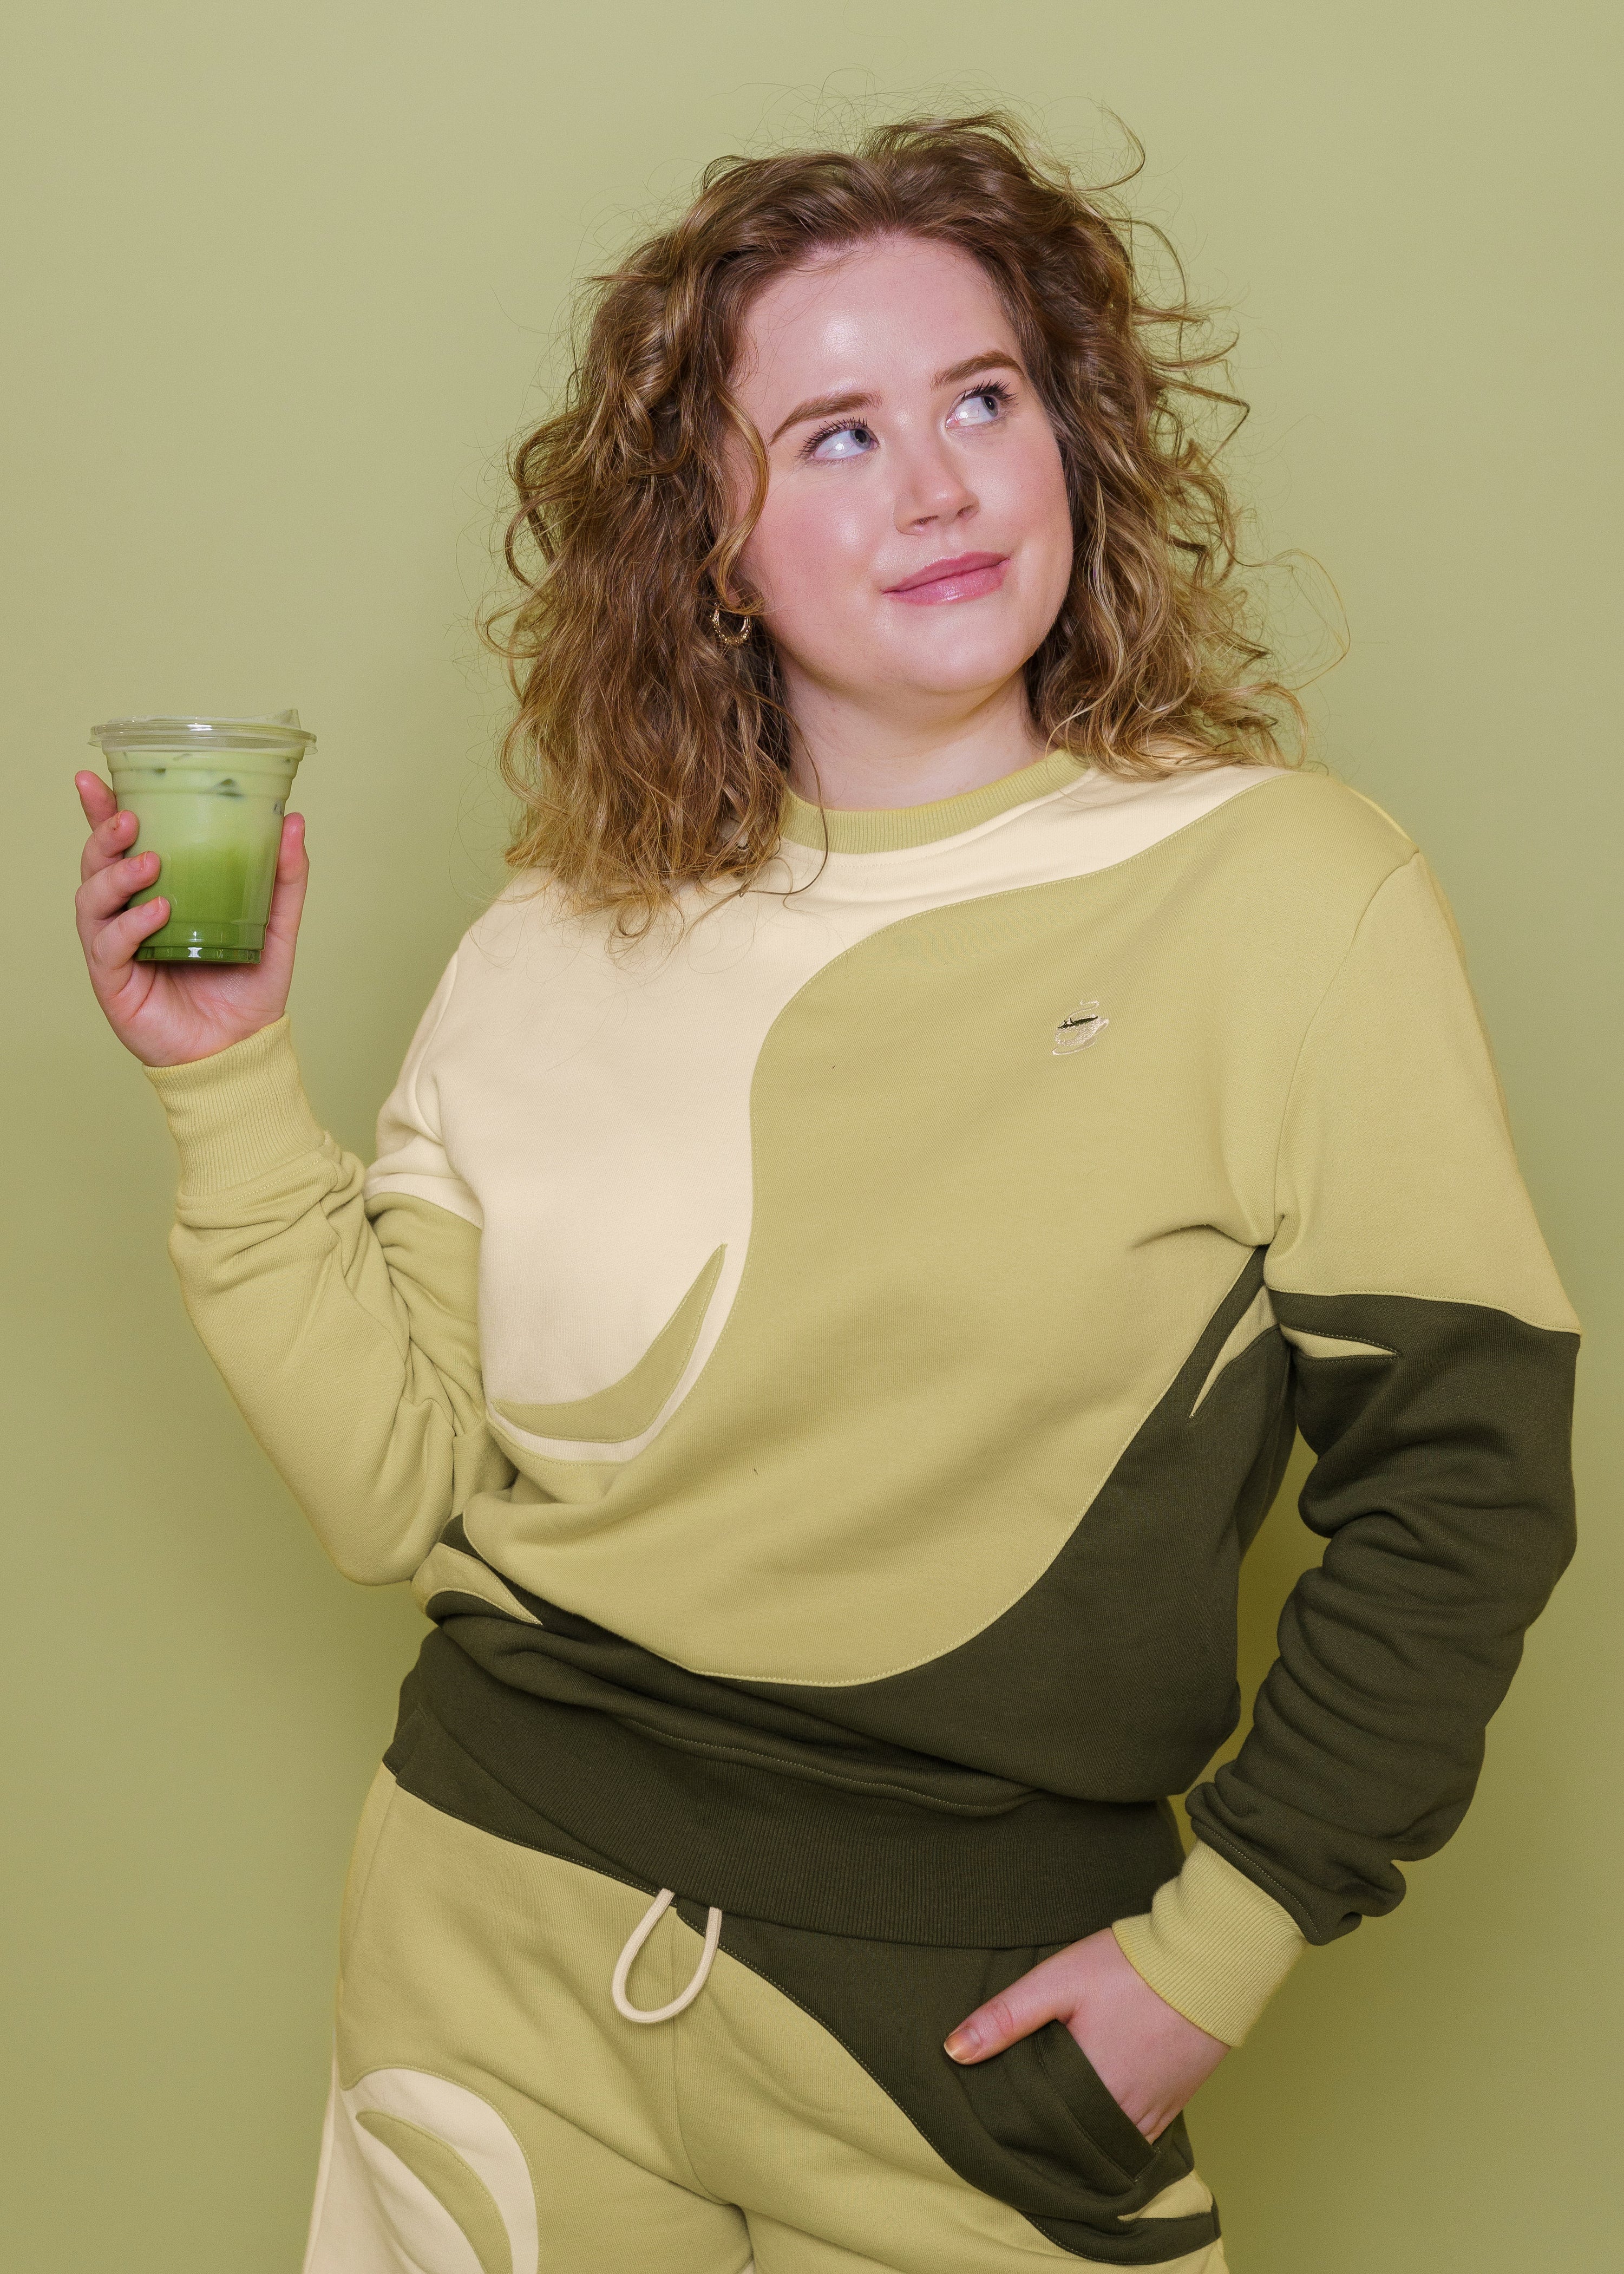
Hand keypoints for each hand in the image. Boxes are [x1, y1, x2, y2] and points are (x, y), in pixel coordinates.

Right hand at [72, 770, 308, 1067]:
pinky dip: (132, 925)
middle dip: (102, 834)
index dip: (101, 811)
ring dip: (116, 875)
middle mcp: (127, 917)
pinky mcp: (114, 983)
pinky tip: (160, 911)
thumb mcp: (275, 927)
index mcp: (155, 894)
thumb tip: (293, 820)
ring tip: (151, 862)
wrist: (244, 1051)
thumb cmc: (248, 989)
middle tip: (131, 817)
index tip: (95, 778)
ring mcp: (116, 950)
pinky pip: (109, 946)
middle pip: (94, 864)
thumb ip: (283, 878)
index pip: (120, 845)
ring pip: (91, 900)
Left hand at [944, 1925, 1226, 2140]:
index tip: (995, 2115)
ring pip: (1107, 2143)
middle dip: (1048, 2133)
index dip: (1016, 2125)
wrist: (1205, 1961)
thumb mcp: (1057, 1982)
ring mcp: (1156, 2113)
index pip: (1040, 2131)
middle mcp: (1124, 2115)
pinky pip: (1138, 2135)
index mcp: (1090, 2091)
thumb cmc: (1129, 1968)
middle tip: (1021, 2112)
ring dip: (1083, 2134)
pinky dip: (1115, 2129)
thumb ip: (1005, 2017)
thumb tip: (952, 2051)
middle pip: (1074, 2142)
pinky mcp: (1177, 2104)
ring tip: (1055, 2112)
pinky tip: (1097, 2110)